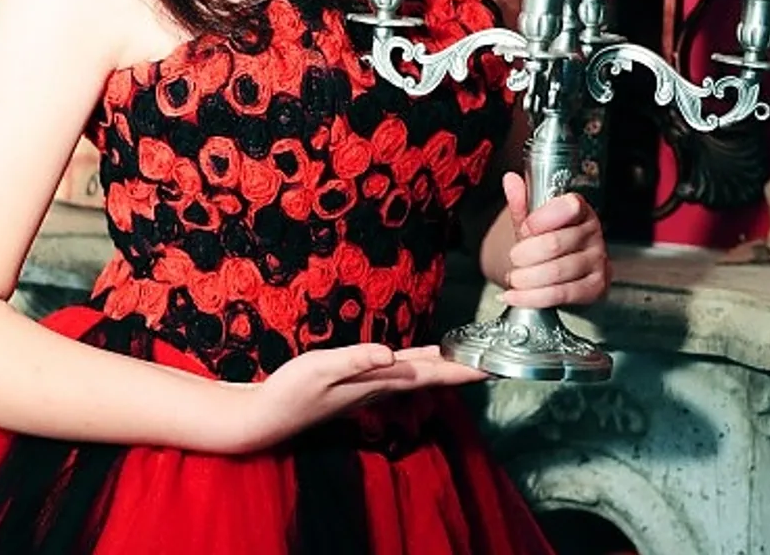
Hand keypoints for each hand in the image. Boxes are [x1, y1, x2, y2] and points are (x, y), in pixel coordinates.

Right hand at [241, 344, 485, 449]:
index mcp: (381, 381)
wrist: (270, 416)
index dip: (466, 369)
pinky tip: (428, 355)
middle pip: (435, 374)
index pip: (434, 373)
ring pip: (422, 372)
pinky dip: (423, 360)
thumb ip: (356, 360)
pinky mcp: (361, 383)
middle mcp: (383, 386)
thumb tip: (391, 354)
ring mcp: (373, 387)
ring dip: (449, 364)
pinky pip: (404, 370)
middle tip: (499, 355)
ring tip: (473, 353)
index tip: (498, 365)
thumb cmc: (292, 392)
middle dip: (467, 366)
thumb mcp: (320, 369)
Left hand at [500, 172, 610, 308]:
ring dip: (527, 278)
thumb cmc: (548, 239)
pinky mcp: (595, 287)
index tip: (525, 229)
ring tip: (515, 278)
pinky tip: (516, 295)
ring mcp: (597, 261)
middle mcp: (593, 234)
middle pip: (555, 244)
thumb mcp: (531, 220)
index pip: (568, 207)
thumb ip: (521, 202)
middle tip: (514, 258)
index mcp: (580, 210)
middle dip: (525, 254)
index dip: (541, 220)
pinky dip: (532, 297)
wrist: (559, 268)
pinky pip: (562, 294)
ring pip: (557, 272)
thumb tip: (511, 180)